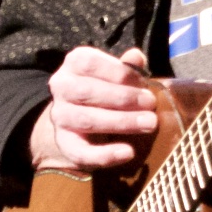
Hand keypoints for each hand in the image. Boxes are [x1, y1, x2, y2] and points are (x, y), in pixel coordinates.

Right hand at [30, 46, 157, 172]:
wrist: (80, 120)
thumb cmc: (104, 89)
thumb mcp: (115, 74)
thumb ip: (126, 67)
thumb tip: (137, 57)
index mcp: (74, 64)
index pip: (90, 64)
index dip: (119, 73)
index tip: (144, 83)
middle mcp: (61, 88)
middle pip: (87, 92)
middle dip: (123, 98)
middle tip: (151, 105)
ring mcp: (60, 117)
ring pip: (87, 119)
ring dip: (121, 122)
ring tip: (148, 124)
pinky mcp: (64, 143)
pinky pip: (81, 151)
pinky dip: (106, 154)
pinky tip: (128, 152)